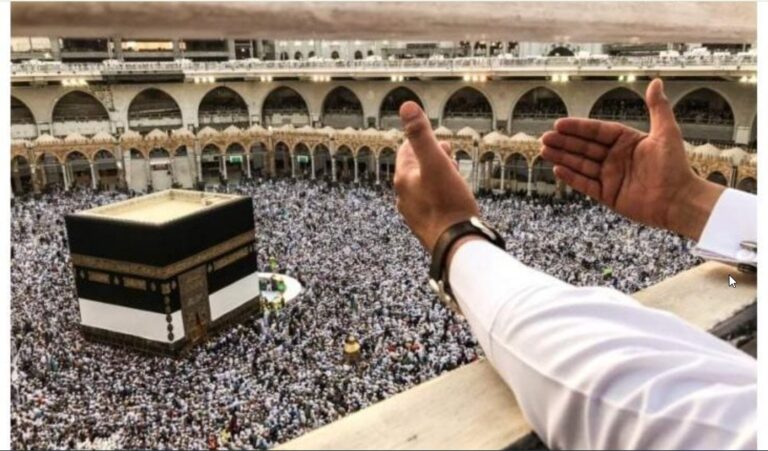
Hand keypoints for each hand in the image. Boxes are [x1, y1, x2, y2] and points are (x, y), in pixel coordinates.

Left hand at [394, 101, 479, 252]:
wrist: (456, 244)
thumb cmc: (448, 204)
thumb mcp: (436, 162)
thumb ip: (421, 135)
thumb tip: (406, 106)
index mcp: (403, 179)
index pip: (406, 151)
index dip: (424, 142)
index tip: (440, 142)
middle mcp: (404, 197)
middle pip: (415, 169)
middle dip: (432, 159)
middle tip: (449, 155)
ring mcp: (414, 213)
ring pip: (423, 187)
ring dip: (437, 177)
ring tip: (454, 176)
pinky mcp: (426, 227)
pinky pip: (431, 204)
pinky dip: (440, 195)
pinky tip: (453, 200)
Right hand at [540, 78, 723, 240]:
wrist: (679, 200)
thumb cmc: (676, 166)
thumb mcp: (666, 132)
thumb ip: (657, 107)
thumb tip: (656, 81)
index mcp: (627, 142)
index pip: (597, 131)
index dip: (578, 127)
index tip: (559, 124)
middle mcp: (616, 158)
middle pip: (585, 147)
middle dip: (564, 142)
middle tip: (545, 137)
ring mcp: (610, 177)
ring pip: (581, 164)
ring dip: (563, 157)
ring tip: (545, 150)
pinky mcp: (608, 195)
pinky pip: (585, 184)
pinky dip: (571, 177)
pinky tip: (557, 169)